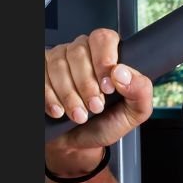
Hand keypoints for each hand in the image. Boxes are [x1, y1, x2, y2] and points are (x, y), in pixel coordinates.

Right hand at [44, 28, 154, 159]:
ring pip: (58, 65)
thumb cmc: (105, 123)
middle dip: (87, 85)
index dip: (104, 61)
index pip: (103, 39)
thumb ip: (140, 92)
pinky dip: (51, 97)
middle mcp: (82, 51)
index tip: (107, 87)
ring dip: (69, 95)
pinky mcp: (41, 71)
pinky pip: (42, 76)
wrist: (79, 143)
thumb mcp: (132, 113)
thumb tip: (123, 73)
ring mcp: (59, 59)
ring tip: (79, 115)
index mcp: (108, 54)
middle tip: (95, 107)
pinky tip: (60, 111)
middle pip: (79, 52)